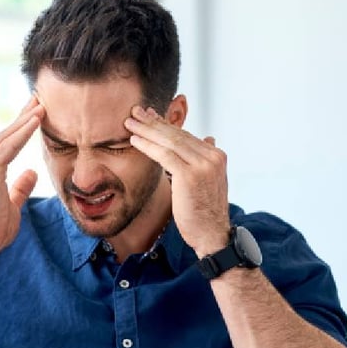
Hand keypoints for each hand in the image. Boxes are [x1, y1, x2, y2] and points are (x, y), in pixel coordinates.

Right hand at [0, 97, 44, 265]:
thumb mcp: (13, 205)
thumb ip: (20, 187)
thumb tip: (31, 172)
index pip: (6, 144)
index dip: (20, 128)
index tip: (35, 114)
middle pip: (5, 135)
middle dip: (22, 117)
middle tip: (38, 99)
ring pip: (6, 137)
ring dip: (24, 120)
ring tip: (40, 105)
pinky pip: (8, 147)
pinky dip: (22, 133)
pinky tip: (35, 122)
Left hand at [125, 106, 229, 256]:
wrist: (212, 235)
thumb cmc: (205, 212)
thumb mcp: (209, 180)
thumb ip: (205, 160)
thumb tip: (208, 139)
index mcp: (216, 156)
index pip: (186, 135)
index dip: (165, 124)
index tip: (149, 116)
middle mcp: (212, 156)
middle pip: (177, 134)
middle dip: (153, 122)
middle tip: (135, 112)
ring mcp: (203, 165)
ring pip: (169, 141)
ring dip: (146, 130)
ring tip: (129, 122)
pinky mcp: (190, 175)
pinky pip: (164, 155)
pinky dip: (147, 146)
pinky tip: (134, 140)